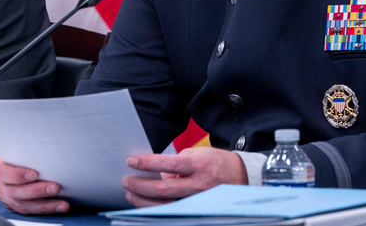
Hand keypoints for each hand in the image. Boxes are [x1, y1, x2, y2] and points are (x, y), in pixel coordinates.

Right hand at [0, 156, 69, 214]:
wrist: (12, 164)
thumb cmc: (19, 155)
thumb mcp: (20, 149)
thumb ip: (28, 152)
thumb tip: (47, 151)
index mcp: (0, 169)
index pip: (5, 173)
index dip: (19, 175)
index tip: (35, 174)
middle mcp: (0, 185)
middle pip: (16, 192)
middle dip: (37, 191)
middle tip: (55, 188)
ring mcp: (6, 198)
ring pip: (23, 206)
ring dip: (45, 205)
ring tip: (61, 203)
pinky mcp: (14, 206)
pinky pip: (29, 211)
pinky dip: (45, 209)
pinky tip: (57, 206)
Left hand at [122, 147, 246, 207]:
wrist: (240, 176)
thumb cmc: (215, 162)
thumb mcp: (198, 154)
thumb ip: (177, 164)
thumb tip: (156, 173)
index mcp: (198, 165)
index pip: (168, 164)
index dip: (147, 163)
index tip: (131, 161)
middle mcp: (198, 184)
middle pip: (162, 189)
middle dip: (140, 186)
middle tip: (125, 181)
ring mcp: (197, 200)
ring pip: (164, 205)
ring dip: (143, 200)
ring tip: (130, 194)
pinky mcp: (196, 209)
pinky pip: (172, 211)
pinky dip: (155, 208)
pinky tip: (144, 204)